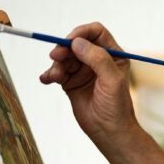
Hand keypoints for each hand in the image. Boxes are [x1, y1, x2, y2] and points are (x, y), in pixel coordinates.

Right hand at [39, 22, 137, 142]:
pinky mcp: (71, 82)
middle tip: (55, 57)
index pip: (96, 33)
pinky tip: (47, 80)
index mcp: (113, 55)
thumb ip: (98, 59)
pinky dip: (50, 74)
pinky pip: (56, 71)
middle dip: (64, 48)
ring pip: (64, 57)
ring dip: (56, 64)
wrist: (108, 131)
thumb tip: (77, 42)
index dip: (82, 32)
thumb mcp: (112, 80)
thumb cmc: (116, 106)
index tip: (70, 41)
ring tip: (55, 77)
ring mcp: (83, 70)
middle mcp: (97, 60)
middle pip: (76, 43)